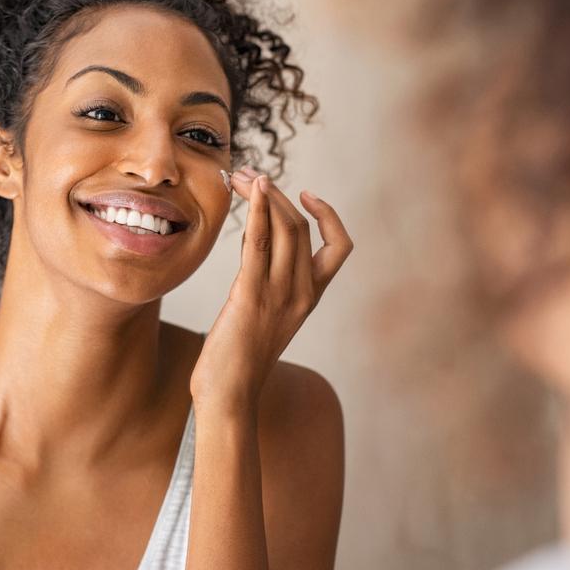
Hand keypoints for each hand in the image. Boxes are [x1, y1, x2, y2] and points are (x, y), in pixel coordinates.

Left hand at [190, 168, 352, 415]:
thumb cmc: (238, 362)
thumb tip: (255, 254)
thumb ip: (268, 287)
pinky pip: (258, 243)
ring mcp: (280, 294)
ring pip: (284, 228)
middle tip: (249, 174)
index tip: (304, 194)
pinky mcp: (251, 296)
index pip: (340, 247)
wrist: (229, 396)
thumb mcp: (265, 318)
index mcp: (311, 298)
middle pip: (302, 226)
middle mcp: (302, 293)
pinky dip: (256, 210)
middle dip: (277, 193)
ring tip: (241, 175)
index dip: (328, 215)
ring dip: (263, 194)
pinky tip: (248, 191)